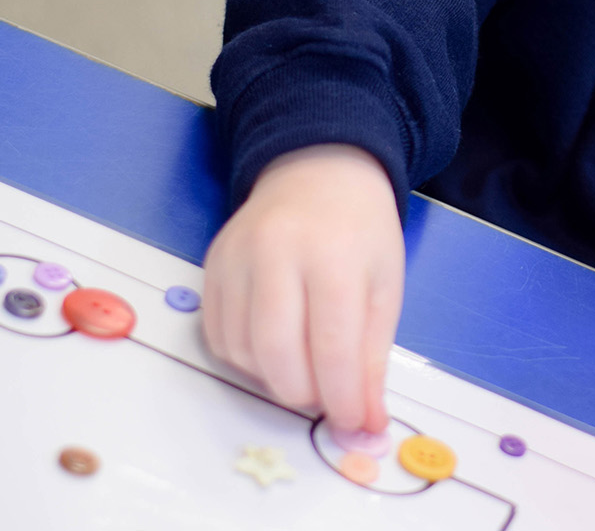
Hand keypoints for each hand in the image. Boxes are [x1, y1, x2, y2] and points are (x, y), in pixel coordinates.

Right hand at [202, 144, 403, 431]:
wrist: (318, 172)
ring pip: (241, 351)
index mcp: (333, 255)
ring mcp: (236, 258)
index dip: (342, 397)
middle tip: (327, 395)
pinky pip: (217, 336)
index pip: (332, 345)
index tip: (354, 422)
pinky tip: (274, 348)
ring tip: (305, 365)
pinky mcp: (210, 266)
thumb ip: (373, 356)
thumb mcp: (385, 285)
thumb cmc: (360, 230)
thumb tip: (366, 422)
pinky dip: (245, 358)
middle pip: (277, 353)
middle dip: (303, 392)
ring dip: (274, 377)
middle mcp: (277, 253)